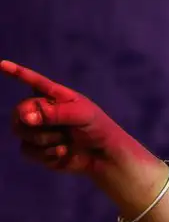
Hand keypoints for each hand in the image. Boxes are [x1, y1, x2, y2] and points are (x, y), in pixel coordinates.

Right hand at [2, 59, 127, 173]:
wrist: (105, 156)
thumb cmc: (97, 129)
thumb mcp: (82, 115)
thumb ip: (55, 113)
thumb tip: (26, 117)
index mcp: (54, 96)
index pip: (33, 82)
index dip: (17, 73)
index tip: (3, 65)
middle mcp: (41, 111)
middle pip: (19, 112)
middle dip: (35, 122)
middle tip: (59, 129)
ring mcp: (37, 130)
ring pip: (21, 132)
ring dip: (45, 139)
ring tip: (66, 140)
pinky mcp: (37, 150)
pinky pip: (27, 150)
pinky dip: (45, 154)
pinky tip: (63, 152)